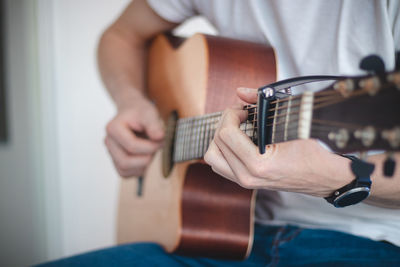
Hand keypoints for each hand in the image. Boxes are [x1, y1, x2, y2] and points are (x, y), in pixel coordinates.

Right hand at [105, 94, 163, 176]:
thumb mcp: (149, 113)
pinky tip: (146, 156)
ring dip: (143, 164)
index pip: (131, 146)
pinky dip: (139, 169)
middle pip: (125, 162)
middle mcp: (109, 142)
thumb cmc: (140, 112)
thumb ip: (154, 124)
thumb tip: (159, 137)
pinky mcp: (117, 162)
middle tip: (157, 147)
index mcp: (113, 128)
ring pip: (125, 170)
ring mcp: (111, 153)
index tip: (162, 140)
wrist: (133, 113)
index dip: (150, 146)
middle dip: (146, 157)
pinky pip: (126, 174)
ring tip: (151, 149)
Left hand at [204, 88, 352, 196]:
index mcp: (258, 164)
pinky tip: (238, 139)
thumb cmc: (313, 149)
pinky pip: (220, 165)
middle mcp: (247, 177)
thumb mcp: (291, 121)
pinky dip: (223, 149)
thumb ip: (262, 103)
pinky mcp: (245, 182)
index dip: (232, 114)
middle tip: (242, 114)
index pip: (225, 134)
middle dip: (225, 122)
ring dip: (221, 137)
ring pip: (213, 157)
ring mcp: (245, 182)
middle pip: (216, 143)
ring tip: (237, 126)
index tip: (245, 109)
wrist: (325, 176)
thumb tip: (239, 91)